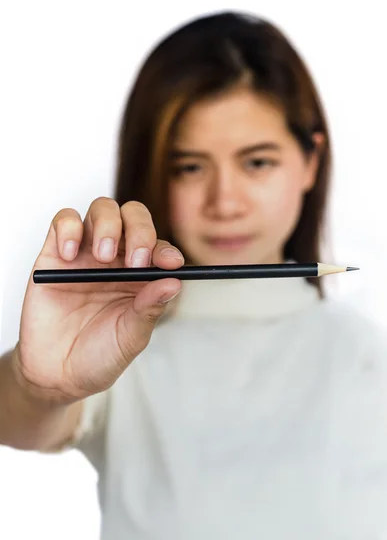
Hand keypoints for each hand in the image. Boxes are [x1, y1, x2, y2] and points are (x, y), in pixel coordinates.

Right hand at [14, 198, 183, 404]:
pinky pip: (63, 220)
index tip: (170, 263)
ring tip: (103, 258)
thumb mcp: (131, 336)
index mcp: (141, 275)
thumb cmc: (99, 355)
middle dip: (140, 230)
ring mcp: (86, 252)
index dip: (166, 250)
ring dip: (108, 225)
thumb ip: (150, 308)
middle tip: (135, 260)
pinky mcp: (55, 252)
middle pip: (133, 217)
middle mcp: (117, 258)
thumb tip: (174, 281)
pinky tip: (70, 255)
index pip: (158, 246)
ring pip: (102, 209)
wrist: (57, 374)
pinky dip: (69, 228)